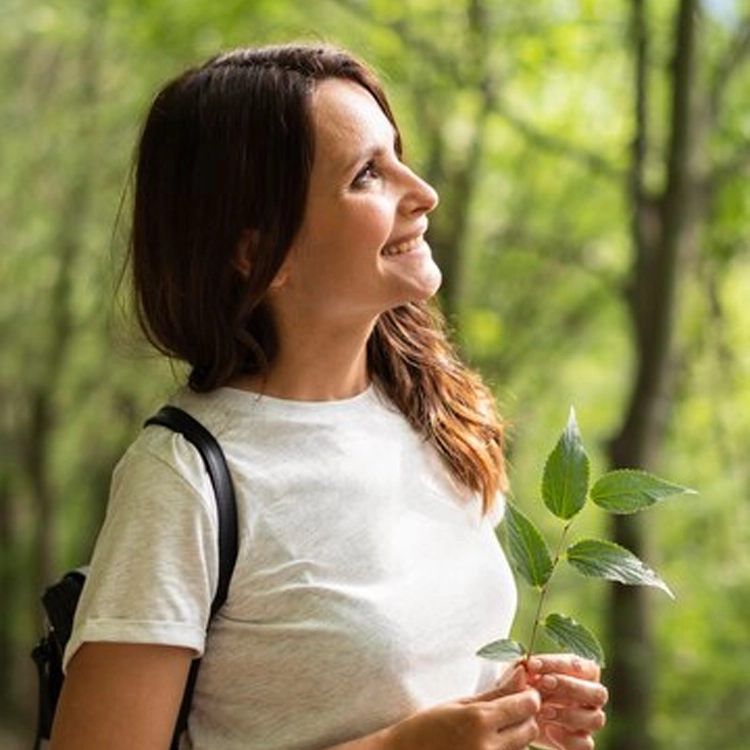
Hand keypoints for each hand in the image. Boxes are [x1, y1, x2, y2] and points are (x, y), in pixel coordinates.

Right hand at [386, 666, 540, 749]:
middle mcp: (488, 746)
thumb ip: (496, 692)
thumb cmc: (427, 727)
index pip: (527, 706)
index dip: (528, 697)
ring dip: (516, 736)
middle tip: (507, 711)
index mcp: (479, 719)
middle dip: (525, 717)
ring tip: (492, 730)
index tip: (521, 694)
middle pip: (530, 729)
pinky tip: (486, 744)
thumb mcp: (459, 703)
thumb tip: (522, 672)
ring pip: (522, 747)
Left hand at [523, 654, 607, 749]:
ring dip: (568, 714)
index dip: (557, 664)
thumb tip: (523, 665)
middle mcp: (589, 697)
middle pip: (599, 693)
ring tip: (542, 710)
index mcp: (581, 673)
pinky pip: (585, 744)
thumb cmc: (519, 687)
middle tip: (543, 684)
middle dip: (570, 687)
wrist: (513, 714)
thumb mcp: (514, 676)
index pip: (581, 665)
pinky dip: (568, 738)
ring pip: (596, 719)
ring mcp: (586, 721)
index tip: (532, 665)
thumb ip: (517, 671)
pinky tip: (548, 730)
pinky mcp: (579, 741)